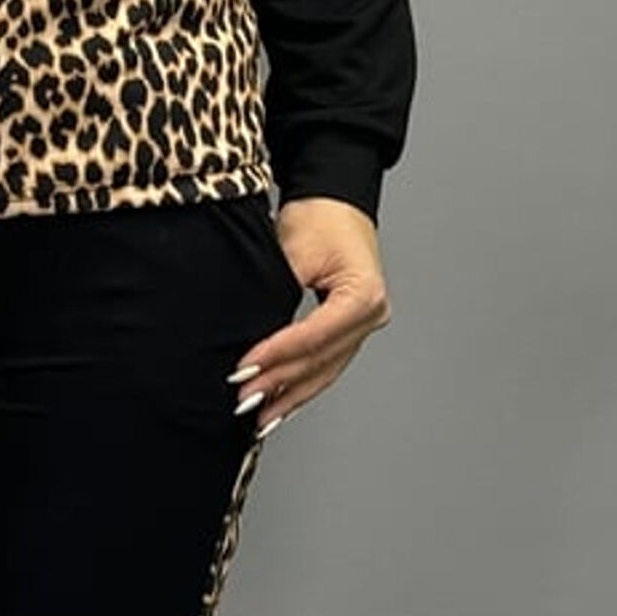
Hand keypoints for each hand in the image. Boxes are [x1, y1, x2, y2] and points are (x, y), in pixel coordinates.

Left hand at [227, 196, 390, 438]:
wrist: (334, 199)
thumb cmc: (318, 215)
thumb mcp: (293, 252)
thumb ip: (277, 296)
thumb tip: (250, 336)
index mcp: (364, 294)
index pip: (315, 335)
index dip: (277, 355)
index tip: (244, 369)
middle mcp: (372, 315)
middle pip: (322, 360)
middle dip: (281, 384)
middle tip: (244, 402)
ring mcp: (365, 324)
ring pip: (325, 369)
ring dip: (290, 394)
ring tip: (260, 417)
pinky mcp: (350, 327)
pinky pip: (326, 362)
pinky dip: (301, 382)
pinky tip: (280, 403)